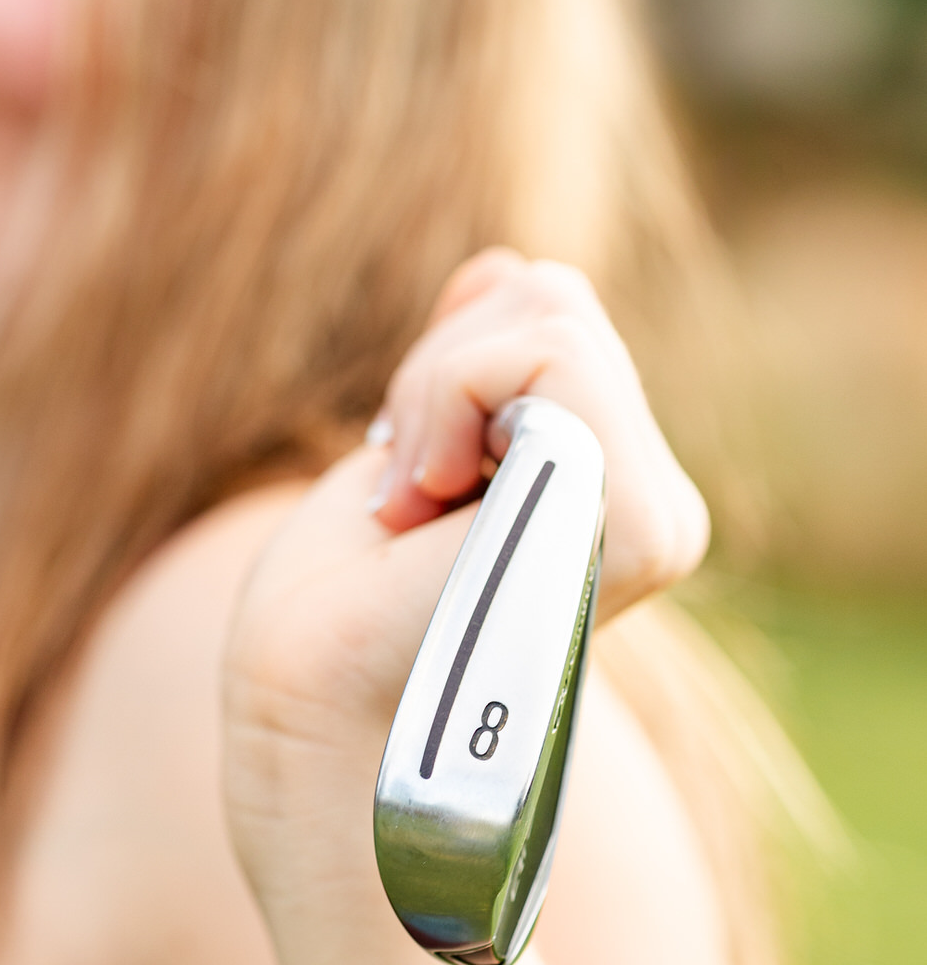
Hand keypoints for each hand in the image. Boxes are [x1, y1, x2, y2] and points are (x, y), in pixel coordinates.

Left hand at [366, 248, 707, 617]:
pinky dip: (452, 394)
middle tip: (403, 481)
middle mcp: (658, 504)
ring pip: (554, 310)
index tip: (404, 466)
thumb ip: (475, 363)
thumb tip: (506, 265)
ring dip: (437, 384)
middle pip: (558, 298)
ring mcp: (657, 515)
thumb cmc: (335, 601)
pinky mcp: (641, 522)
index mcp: (616, 488)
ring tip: (413, 497)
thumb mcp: (415, 441)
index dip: (451, 357)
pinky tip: (426, 502)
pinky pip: (550, 351)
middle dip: (440, 363)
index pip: (557, 315)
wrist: (305, 700)